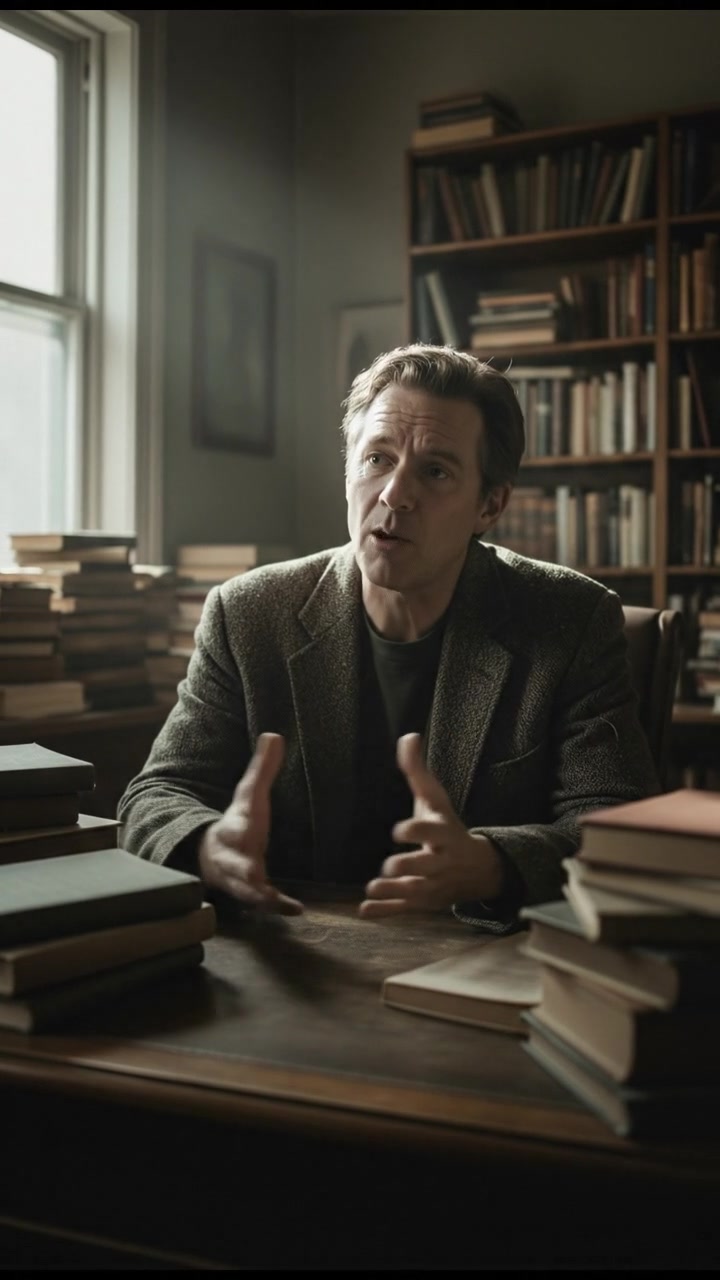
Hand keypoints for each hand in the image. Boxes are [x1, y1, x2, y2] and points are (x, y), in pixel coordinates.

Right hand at [198, 732, 302, 914]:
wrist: (208, 854)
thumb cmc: (237, 821)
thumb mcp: (249, 795)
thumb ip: (263, 769)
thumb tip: (274, 734)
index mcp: (234, 828)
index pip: (237, 825)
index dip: (241, 825)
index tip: (249, 825)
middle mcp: (233, 856)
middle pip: (236, 863)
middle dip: (244, 869)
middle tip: (255, 875)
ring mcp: (239, 879)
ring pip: (246, 890)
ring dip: (260, 897)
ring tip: (277, 903)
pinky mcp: (251, 895)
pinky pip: (262, 904)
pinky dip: (277, 907)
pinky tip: (297, 910)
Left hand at [359, 732, 503, 918]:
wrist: (478, 869)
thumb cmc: (447, 828)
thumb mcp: (435, 800)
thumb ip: (418, 772)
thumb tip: (408, 736)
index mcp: (444, 835)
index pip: (431, 832)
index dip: (415, 831)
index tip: (398, 829)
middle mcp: (441, 862)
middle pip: (426, 866)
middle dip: (408, 866)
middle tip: (389, 864)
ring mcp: (433, 885)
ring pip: (414, 891)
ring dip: (393, 891)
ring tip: (372, 887)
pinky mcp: (423, 902)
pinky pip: (404, 909)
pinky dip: (385, 912)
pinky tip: (364, 911)